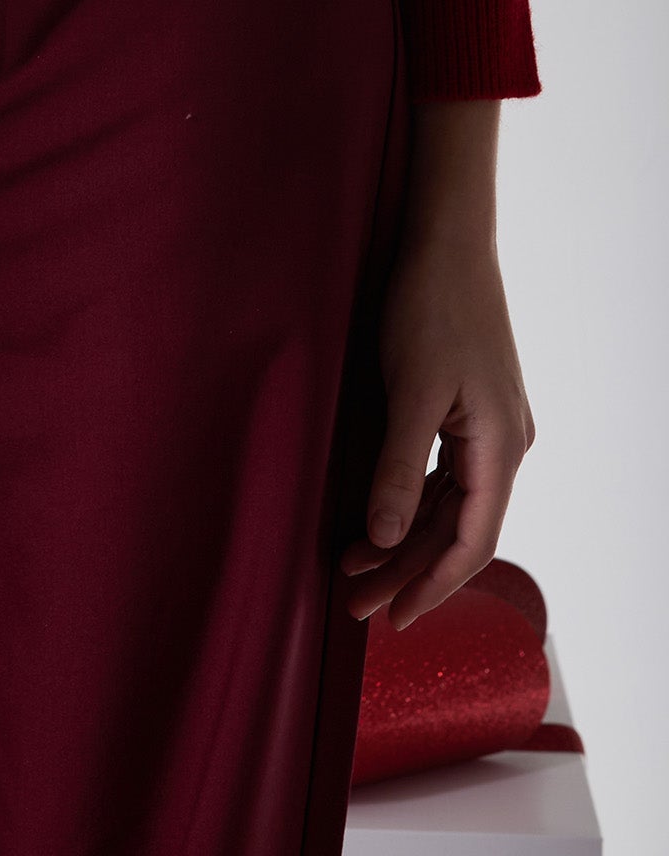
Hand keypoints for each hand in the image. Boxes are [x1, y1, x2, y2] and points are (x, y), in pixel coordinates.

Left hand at [340, 100, 535, 627]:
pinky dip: (410, 501)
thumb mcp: (410, 391)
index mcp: (499, 449)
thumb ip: (399, 467)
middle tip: (354, 605)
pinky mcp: (470, 409)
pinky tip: (376, 517)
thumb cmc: (430, 306)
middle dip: (406, 569)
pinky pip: (444, 474)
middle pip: (458, 529)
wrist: (447, 239)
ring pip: (449, 504)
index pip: (469, 542)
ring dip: (404, 538)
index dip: (429, 585)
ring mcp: (490, 427)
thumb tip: (384, 537)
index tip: (389, 618)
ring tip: (353, 569)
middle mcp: (504, 446)